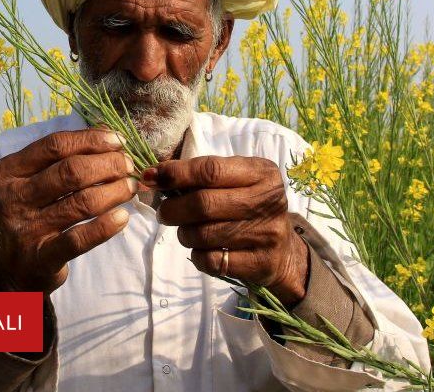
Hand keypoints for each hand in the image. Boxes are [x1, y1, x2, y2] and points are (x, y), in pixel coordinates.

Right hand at [0, 128, 136, 294]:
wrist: (14, 268)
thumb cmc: (32, 213)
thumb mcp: (34, 182)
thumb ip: (62, 157)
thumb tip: (106, 131)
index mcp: (6, 172)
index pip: (54, 145)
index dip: (91, 140)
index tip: (118, 141)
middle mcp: (11, 198)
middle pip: (70, 171)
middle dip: (108, 164)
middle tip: (128, 166)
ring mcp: (25, 229)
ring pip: (81, 203)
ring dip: (114, 192)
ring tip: (130, 187)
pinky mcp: (41, 257)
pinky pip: (79, 238)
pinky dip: (106, 226)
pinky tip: (123, 217)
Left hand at [145, 156, 308, 306]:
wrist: (282, 252)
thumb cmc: (248, 207)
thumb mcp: (236, 182)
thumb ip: (201, 176)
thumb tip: (152, 176)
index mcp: (261, 172)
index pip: (211, 169)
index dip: (176, 174)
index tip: (151, 177)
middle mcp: (268, 200)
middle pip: (204, 203)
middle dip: (174, 209)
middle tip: (165, 213)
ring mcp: (267, 233)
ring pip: (204, 234)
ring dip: (184, 233)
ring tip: (187, 231)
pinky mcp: (261, 262)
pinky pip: (211, 260)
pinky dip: (197, 255)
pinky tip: (203, 250)